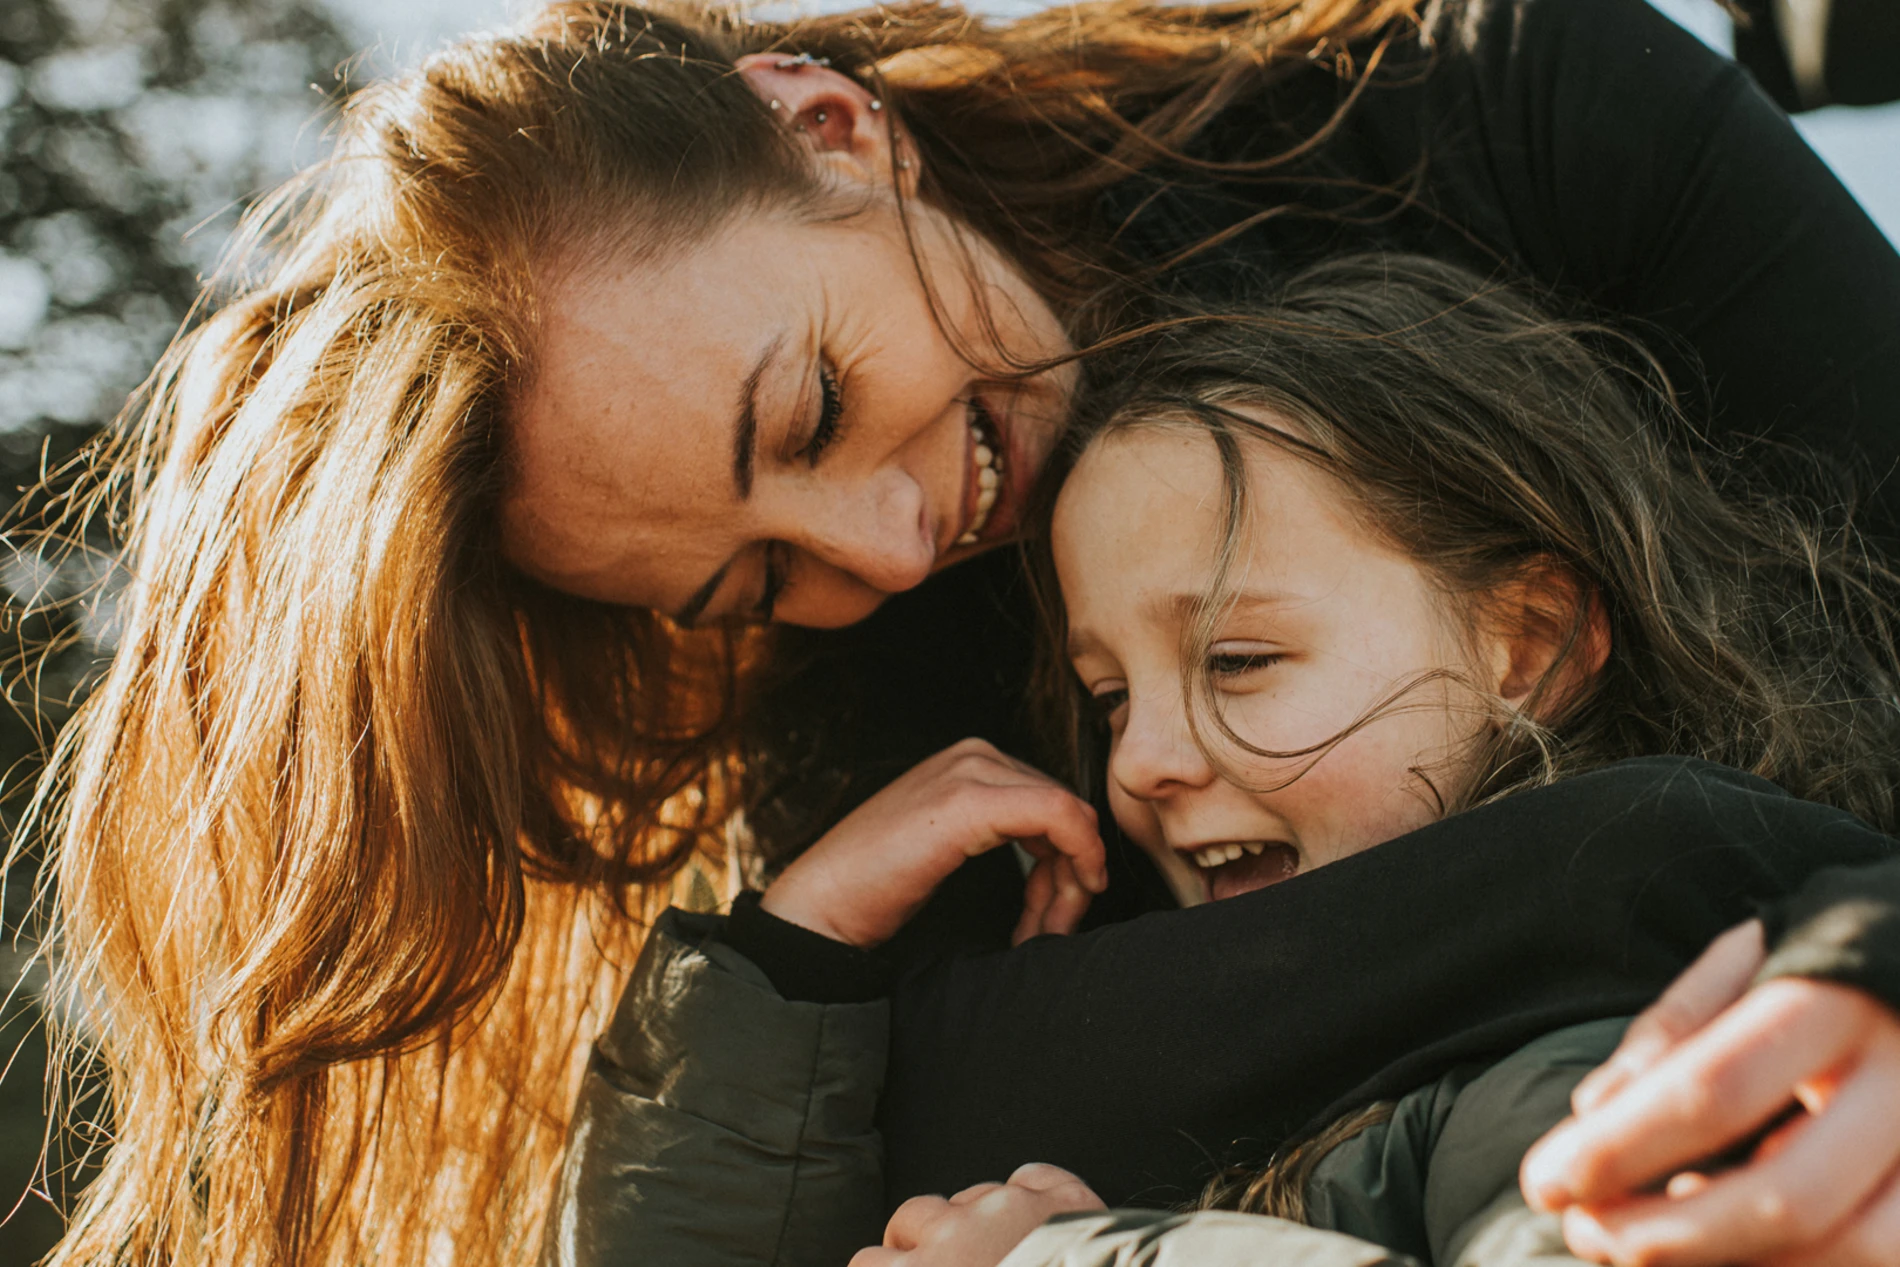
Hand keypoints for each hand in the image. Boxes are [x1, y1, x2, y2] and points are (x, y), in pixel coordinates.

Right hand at [760, 739, 1107, 949]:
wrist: (821, 905)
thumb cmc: (878, 888)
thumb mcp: (950, 846)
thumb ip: (1001, 835)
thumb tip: (1067, 862)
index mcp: (970, 761)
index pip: (1053, 801)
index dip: (1071, 861)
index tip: (1056, 916)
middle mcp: (975, 753)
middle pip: (1065, 808)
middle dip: (1072, 875)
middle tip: (1054, 931)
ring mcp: (970, 770)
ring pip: (1069, 815)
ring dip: (1072, 881)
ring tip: (1043, 933)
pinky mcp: (968, 801)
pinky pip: (1058, 816)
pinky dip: (1078, 859)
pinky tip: (1059, 905)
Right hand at [848, 1163, 1107, 1266]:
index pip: (867, 1264)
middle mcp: (954, 1235)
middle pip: (911, 1217)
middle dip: (918, 1239)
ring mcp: (1008, 1208)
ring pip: (969, 1194)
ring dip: (974, 1219)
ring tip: (998, 1251)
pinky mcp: (1058, 1196)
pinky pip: (1029, 1176)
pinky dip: (1030, 1195)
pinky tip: (1037, 1220)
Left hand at [1521, 919, 1899, 1264]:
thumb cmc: (1823, 968)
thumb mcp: (1746, 960)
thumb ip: (1673, 1031)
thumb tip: (1591, 1115)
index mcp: (1835, 1000)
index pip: (1714, 1089)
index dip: (1621, 1147)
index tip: (1544, 1183)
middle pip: (1787, 1195)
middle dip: (1668, 1234)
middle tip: (1583, 1233)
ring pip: (1854, 1250)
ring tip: (1640, 1249)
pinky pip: (1884, 1259)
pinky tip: (1729, 1253)